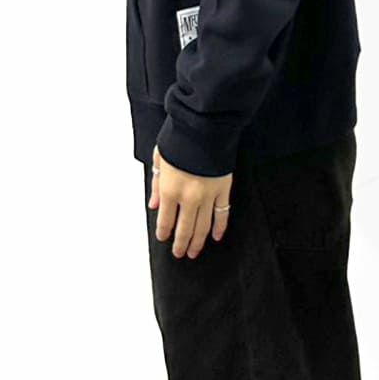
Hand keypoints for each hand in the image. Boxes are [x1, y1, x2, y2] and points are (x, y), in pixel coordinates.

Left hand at [149, 143, 233, 258]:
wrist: (203, 126)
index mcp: (170, 189)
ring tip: (194, 251)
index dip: (164, 232)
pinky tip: (217, 236)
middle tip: (179, 253)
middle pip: (184, 229)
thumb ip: (157, 184)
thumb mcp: (160, 158)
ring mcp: (207, 195)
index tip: (164, 238)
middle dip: (181, 244)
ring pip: (203, 226)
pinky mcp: (223, 189)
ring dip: (198, 242)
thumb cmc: (180, 138)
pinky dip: (220, 227)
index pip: (166, 220)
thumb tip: (154, 203)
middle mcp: (188, 197)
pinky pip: (222, 213)